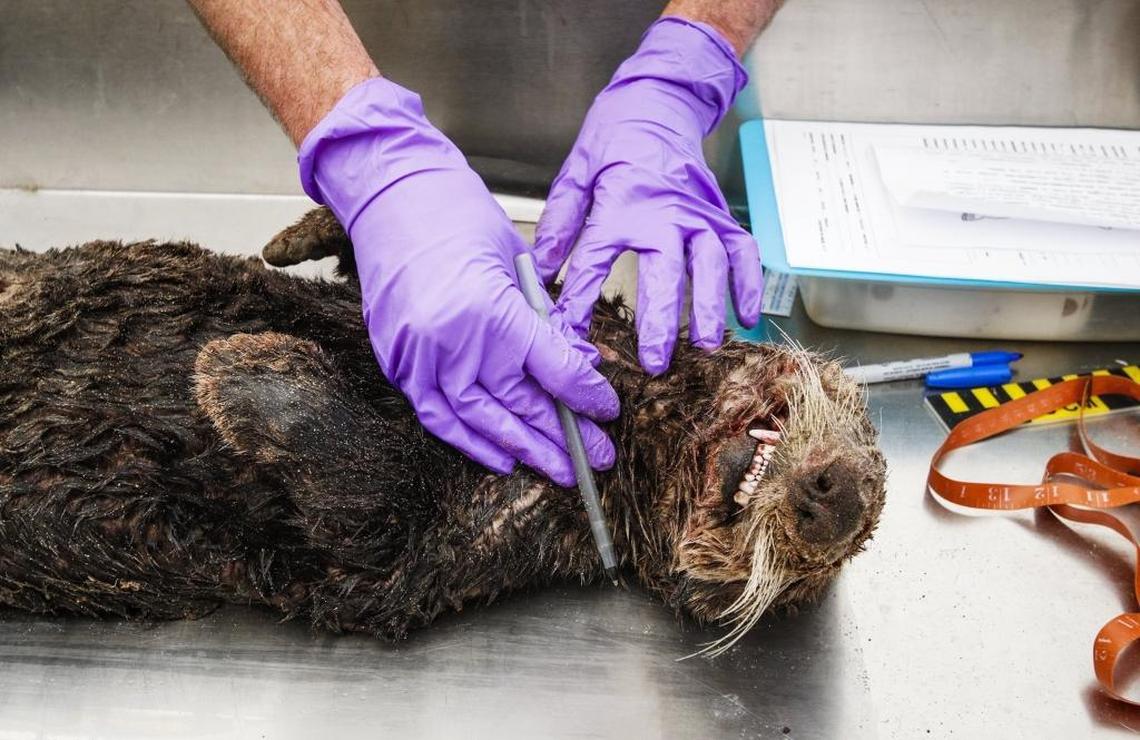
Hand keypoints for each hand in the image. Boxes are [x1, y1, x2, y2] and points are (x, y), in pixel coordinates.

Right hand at [299, 78, 618, 485]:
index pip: (555, 372)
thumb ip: (548, 319)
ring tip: (558, 470)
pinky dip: (469, 441)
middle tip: (599, 458)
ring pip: (481, 422)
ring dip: (524, 451)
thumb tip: (583, 361)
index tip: (608, 412)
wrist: (390, 194)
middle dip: (565, 438)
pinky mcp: (398, 362)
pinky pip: (437, 415)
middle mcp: (457, 343)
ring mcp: (423, 357)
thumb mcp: (519, 263)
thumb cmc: (457, 215)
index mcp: (496, 311)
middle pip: (523, 407)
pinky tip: (502, 458)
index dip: (587, 396)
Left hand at [534, 17, 762, 375]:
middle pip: (665, 271)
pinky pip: (742, 251)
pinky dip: (749, 283)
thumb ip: (560, 222)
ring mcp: (698, 213)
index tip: (567, 335)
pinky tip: (747, 317)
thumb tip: (540, 269)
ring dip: (710, 307)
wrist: (660, 100)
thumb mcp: (576, 172)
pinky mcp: (720, 214)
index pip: (595, 260)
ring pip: (711, 264)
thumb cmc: (614, 137)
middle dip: (662, 319)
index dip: (579, 301)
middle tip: (655, 360)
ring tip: (705, 346)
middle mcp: (665, 211)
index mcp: (621, 202)